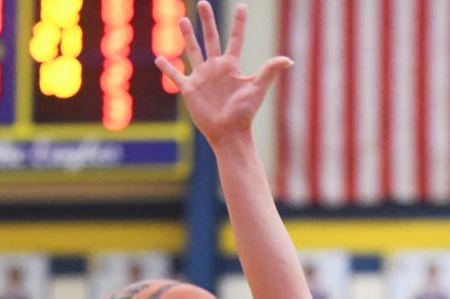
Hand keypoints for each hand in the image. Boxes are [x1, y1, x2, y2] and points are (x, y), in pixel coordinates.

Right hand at [156, 2, 292, 147]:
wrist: (228, 133)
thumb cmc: (244, 114)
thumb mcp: (256, 89)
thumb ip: (269, 72)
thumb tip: (289, 59)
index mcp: (231, 66)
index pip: (235, 39)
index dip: (239, 23)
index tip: (242, 6)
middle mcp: (216, 68)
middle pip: (210, 38)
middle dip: (207, 21)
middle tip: (203, 3)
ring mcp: (202, 77)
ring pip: (192, 50)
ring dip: (187, 36)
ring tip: (182, 19)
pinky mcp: (189, 89)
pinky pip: (176, 75)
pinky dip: (167, 68)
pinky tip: (159, 59)